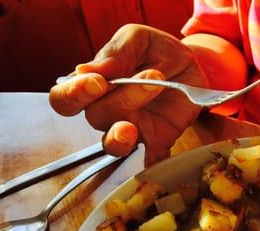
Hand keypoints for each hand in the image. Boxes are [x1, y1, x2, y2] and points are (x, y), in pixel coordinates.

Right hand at [49, 24, 206, 165]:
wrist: (194, 67)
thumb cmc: (158, 52)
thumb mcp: (139, 39)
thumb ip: (118, 51)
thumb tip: (86, 70)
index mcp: (95, 85)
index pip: (65, 99)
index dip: (73, 95)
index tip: (96, 82)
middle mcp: (109, 111)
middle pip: (96, 117)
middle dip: (121, 99)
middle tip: (150, 79)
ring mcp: (133, 129)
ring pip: (115, 143)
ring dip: (121, 137)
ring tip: (134, 127)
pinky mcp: (157, 141)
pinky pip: (151, 158)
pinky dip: (152, 163)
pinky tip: (155, 161)